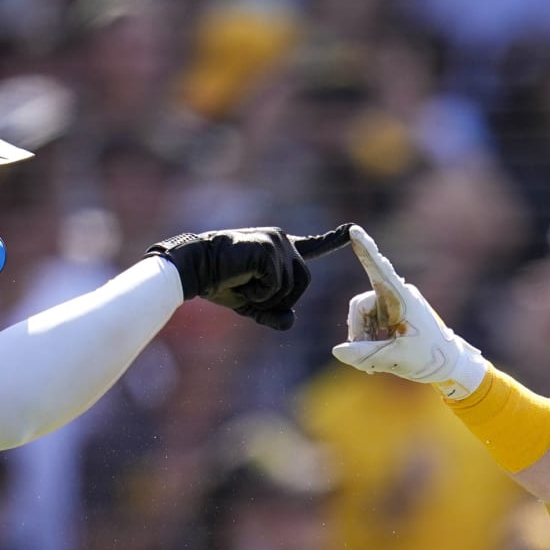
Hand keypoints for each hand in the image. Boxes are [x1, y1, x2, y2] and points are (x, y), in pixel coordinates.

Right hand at [149, 223, 352, 330]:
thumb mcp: (254, 306)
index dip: (333, 240)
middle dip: (281, 299)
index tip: (353, 229)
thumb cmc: (221, 284)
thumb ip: (275, 315)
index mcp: (281, 251)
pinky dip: (260, 292)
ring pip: (292, 286)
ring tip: (243, 283)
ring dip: (267, 297)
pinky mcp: (270, 248)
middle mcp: (283, 241)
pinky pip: (278, 285)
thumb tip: (291, 320)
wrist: (197, 269)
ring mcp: (278, 242)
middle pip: (304, 283)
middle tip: (252, 294)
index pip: (314, 246)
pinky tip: (242, 280)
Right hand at [332, 225, 486, 398]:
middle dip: (358, 333)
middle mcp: (396, 295)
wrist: (448, 365)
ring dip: (364, 341)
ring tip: (375, 364)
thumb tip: (338, 350)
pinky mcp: (391, 316)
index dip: (366, 250)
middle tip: (365, 361)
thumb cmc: (429, 358)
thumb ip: (365, 355)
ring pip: (362, 318)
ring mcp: (393, 305)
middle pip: (359, 307)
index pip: (380, 269)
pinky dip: (369, 343)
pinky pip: (369, 325)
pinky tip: (376, 360)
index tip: (354, 230)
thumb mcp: (395, 358)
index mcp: (402, 298)